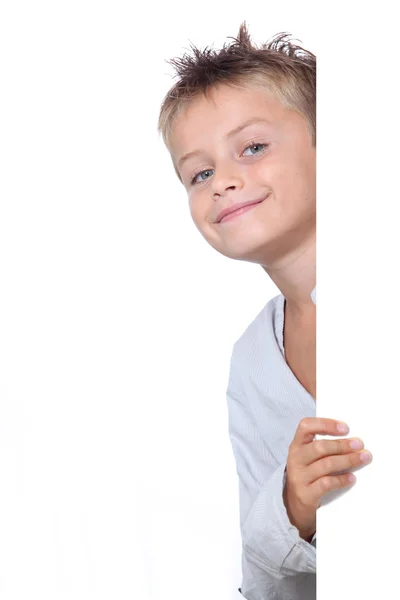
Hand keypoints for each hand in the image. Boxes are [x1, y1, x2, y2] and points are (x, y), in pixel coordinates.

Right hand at [283, 417, 372, 541]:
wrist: (295, 506)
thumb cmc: (308, 476)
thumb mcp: (308, 458)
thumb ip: (322, 447)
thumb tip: (351, 439)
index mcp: (296, 445)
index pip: (306, 426)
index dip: (325, 424)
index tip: (345, 428)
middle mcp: (295, 459)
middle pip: (319, 447)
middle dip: (342, 445)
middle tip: (359, 445)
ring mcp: (299, 477)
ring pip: (326, 465)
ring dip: (347, 461)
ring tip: (362, 459)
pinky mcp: (306, 494)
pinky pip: (326, 483)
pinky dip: (342, 480)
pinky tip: (352, 478)